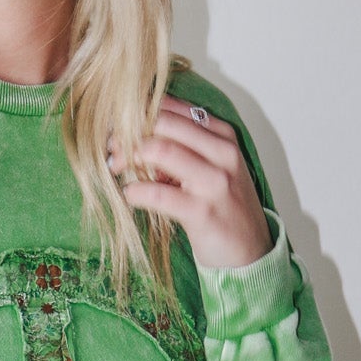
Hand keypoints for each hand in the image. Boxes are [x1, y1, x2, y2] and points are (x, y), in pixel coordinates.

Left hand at [107, 98, 272, 270]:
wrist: (250, 252)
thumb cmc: (223, 206)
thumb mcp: (210, 166)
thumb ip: (181, 144)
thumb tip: (131, 130)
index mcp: (222, 134)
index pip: (172, 108)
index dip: (137, 113)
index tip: (115, 127)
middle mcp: (222, 152)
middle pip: (163, 123)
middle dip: (129, 133)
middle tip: (111, 148)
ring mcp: (215, 182)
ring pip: (161, 151)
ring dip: (128, 157)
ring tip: (116, 169)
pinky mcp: (203, 212)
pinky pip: (159, 194)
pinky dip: (136, 192)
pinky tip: (129, 194)